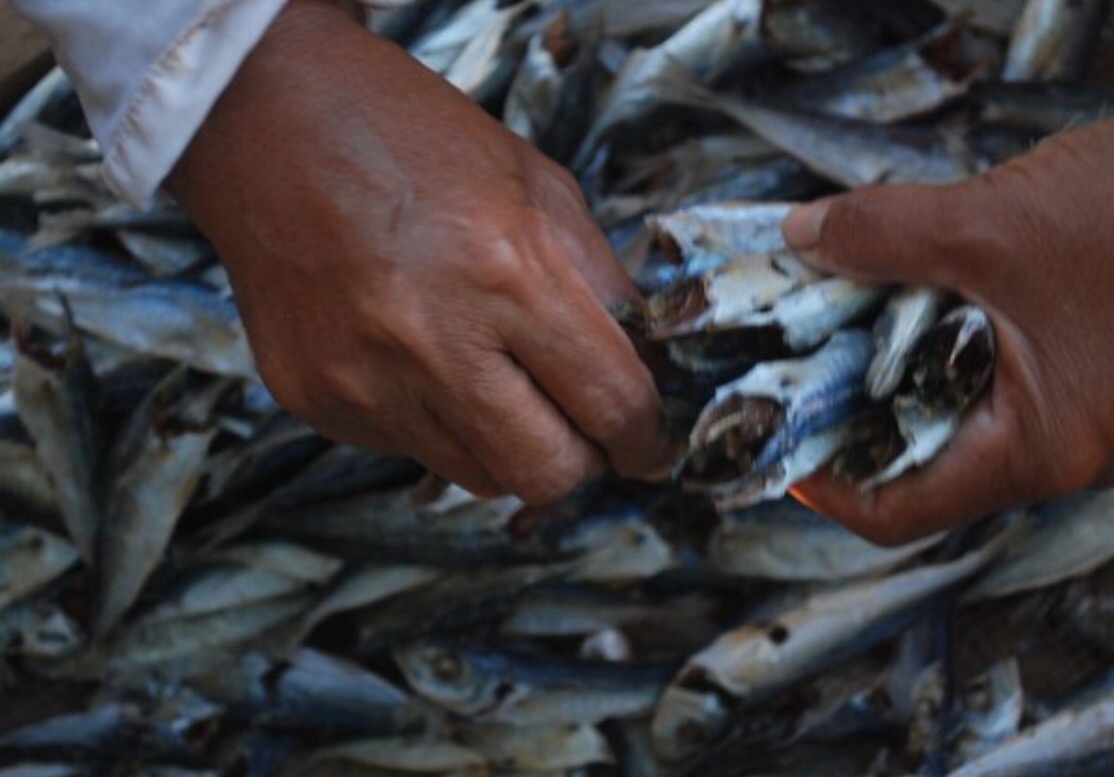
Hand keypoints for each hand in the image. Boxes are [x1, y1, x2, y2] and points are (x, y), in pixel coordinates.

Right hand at [167, 0, 674, 501]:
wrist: (267, 120)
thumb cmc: (416, 140)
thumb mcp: (539, 186)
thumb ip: (600, 285)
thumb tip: (646, 372)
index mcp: (507, 271)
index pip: (609, 403)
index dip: (646, 440)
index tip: (650, 447)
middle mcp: (433, 341)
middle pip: (546, 474)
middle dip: (583, 464)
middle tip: (584, 432)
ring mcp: (365, 381)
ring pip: (478, 478)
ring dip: (507, 444)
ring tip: (490, 376)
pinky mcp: (316, 401)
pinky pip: (409, 451)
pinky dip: (436, 422)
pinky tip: (416, 356)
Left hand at [783, 117, 1113, 544]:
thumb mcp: (986, 226)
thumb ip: (881, 235)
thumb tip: (799, 237)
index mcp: (1038, 449)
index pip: (906, 511)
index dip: (832, 489)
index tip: (782, 454)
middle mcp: (1059, 451)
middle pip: (924, 465)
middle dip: (854, 421)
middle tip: (793, 379)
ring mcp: (1078, 415)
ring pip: (956, 419)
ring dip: (896, 378)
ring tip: (838, 334)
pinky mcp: (1087, 374)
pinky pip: (990, 385)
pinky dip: (940, 353)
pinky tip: (906, 305)